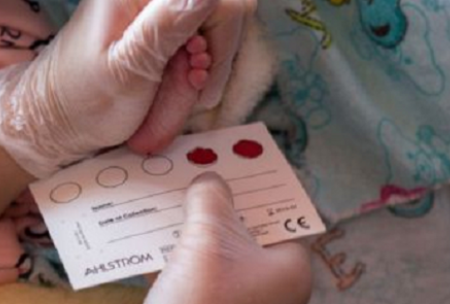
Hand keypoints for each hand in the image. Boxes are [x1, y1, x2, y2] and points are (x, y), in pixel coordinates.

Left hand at [0, 0, 230, 177]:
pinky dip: (204, 44)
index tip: (195, 83)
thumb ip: (169, 23)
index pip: (228, 0)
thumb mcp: (128, 71)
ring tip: (182, 83)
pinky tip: (181, 69)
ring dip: (213, 51)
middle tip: (189, 85)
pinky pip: (210, 9)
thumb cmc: (86, 103)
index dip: (222, 49)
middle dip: (219, 49)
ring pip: (226, 5)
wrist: (53, 113)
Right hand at [146, 173, 312, 303]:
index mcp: (290, 268)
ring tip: (172, 195)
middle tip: (197, 171)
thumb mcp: (207, 238)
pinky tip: (158, 232)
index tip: (234, 160)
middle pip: (249, 228)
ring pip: (222, 250)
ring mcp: (243, 302)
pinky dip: (184, 252)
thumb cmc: (202, 301)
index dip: (258, 183)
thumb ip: (210, 198)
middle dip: (220, 201)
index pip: (282, 211)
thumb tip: (208, 180)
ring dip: (197, 225)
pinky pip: (203, 272)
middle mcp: (274, 287)